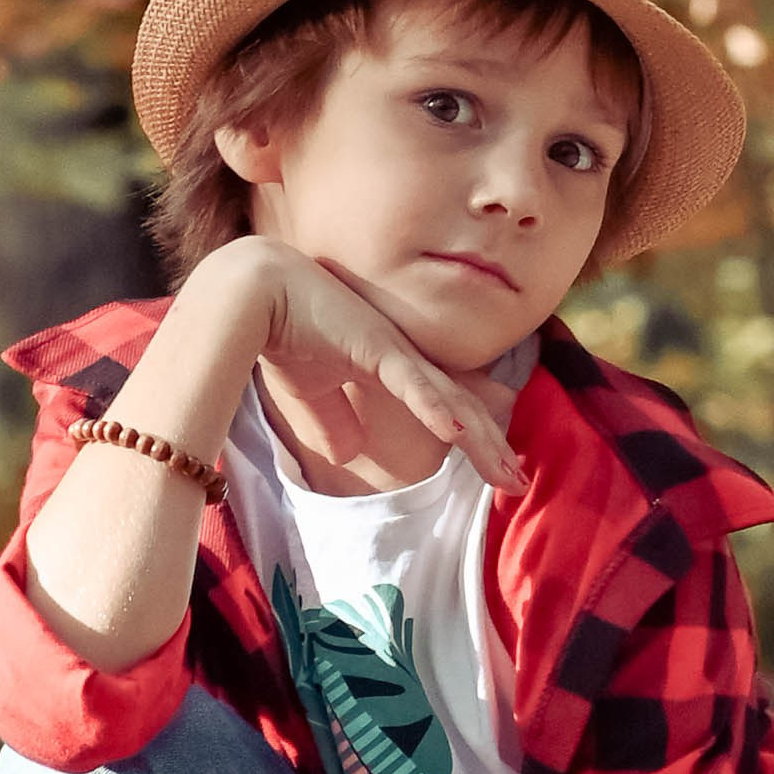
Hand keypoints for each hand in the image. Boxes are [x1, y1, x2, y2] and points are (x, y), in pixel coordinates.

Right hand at [216, 236, 524, 493]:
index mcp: (393, 367)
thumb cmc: (283, 333)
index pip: (447, 404)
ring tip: (507, 472)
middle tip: (517, 482)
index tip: (499, 465)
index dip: (475, 435)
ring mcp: (395, 352)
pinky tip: (459, 433)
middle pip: (460, 407)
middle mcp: (404, 358)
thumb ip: (334, 421)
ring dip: (481, 439)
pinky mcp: (375, 348)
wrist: (256, 292)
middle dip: (491, 446)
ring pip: (449, 401)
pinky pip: (412, 384)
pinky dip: (436, 408)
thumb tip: (348, 456)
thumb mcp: (312, 394)